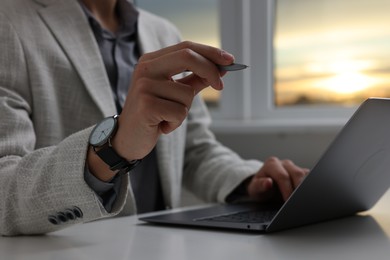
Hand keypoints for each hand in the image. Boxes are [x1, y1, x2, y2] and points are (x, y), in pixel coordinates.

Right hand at [112, 41, 234, 160]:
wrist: (127, 139)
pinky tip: (161, 126)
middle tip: (221, 87)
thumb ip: (195, 79)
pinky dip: (176, 123)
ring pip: (187, 94)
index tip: (230, 60)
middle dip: (210, 71)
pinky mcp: (146, 105)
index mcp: (152, 61)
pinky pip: (179, 112)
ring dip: (184, 111)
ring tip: (167, 117)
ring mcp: (144, 86)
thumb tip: (220, 70)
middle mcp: (145, 69)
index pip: (186, 47)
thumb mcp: (175, 93)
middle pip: (188, 57)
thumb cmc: (153, 115)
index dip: (210, 52)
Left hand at [247, 157, 309, 201]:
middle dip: (298, 188)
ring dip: (305, 187)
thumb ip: (259, 185)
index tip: (288, 201)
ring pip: (305, 174)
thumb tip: (268, 182)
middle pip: (296, 173)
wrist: (262, 186)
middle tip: (298, 202)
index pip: (282, 176)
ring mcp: (293, 167)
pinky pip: (309, 177)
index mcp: (271, 164)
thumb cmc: (259, 187)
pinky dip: (309, 186)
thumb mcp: (255, 189)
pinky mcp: (301, 173)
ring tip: (303, 199)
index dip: (287, 189)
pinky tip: (307, 196)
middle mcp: (283, 163)